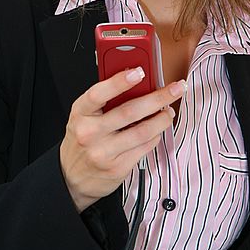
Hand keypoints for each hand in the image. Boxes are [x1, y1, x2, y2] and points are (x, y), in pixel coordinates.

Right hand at [59, 67, 183, 211]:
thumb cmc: (84, 139)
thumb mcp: (86, 116)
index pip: (98, 94)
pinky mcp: (117, 168)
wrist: (72, 178)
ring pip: (142, 131)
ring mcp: (103, 152)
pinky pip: (145, 147)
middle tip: (177, 88)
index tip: (139, 72)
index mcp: (80, 113)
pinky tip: (158, 129)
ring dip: (162, 119)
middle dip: (158, 98)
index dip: (119, 82)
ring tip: (169, 111)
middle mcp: (89, 133)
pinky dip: (156, 135)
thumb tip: (141, 81)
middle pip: (129, 111)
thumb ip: (107, 100)